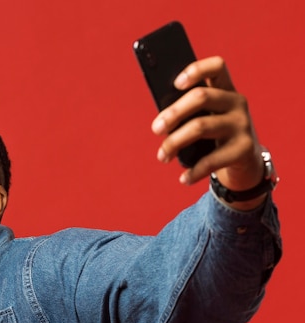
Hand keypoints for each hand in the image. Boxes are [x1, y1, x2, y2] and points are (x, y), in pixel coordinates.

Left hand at [151, 56, 265, 207]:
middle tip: (156, 129)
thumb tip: (160, 122)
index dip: (196, 69)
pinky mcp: (244, 148)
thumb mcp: (205, 118)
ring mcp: (242, 125)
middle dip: (173, 113)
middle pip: (201, 97)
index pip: (216, 67)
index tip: (175, 83)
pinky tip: (183, 178)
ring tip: (162, 157)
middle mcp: (237, 102)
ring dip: (174, 142)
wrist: (245, 162)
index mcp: (225, 89)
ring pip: (201, 126)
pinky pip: (212, 160)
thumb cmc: (214, 136)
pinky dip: (194, 171)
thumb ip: (188, 113)